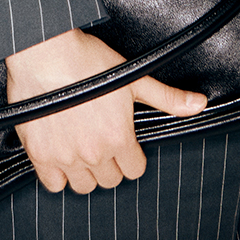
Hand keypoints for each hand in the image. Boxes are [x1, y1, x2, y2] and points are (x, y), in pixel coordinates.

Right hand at [5, 28, 206, 194]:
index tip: (123, 142)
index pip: (134, 169)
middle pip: (110, 179)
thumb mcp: (133, 77)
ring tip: (82, 148)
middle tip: (102, 141)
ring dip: (86, 172)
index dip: (131, 155)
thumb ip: (167, 98)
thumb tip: (199, 104)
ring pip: (84, 186)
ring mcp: (66, 157)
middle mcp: (94, 153)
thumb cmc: (88, 61)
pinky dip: (58, 175)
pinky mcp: (41, 155)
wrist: (46, 53)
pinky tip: (61, 155)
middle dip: (110, 163)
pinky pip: (54, 184)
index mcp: (119, 137)